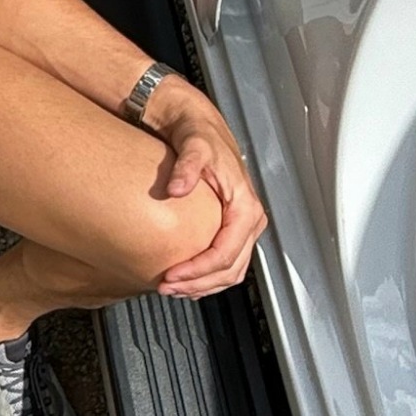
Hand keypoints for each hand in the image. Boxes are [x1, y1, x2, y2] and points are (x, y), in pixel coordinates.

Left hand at [145, 80, 268, 297]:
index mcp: (245, 206)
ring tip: (172, 289)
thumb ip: (187, 167)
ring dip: (202, 285)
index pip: (226, 253)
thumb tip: (178, 188)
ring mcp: (242, 226)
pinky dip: (206, 276)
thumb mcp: (194, 145)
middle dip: (199, 284)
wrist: (198, 126)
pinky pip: (225, 262)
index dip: (199, 270)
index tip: (172, 276)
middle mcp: (249, 219)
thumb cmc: (199, 134)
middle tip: (167, 288)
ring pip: (230, 271)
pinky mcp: (231, 228)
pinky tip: (185, 279)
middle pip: (230, 269)